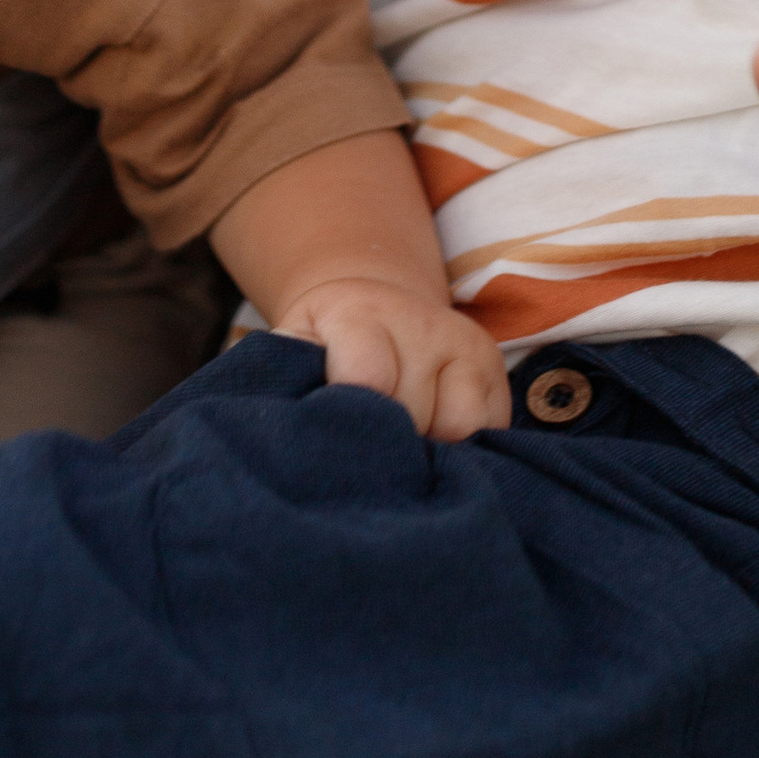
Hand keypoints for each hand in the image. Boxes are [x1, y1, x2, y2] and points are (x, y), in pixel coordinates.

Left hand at [277, 277, 512, 438]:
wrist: (373, 301)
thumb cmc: (321, 345)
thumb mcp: (290, 348)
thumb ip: (280, 377)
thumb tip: (264, 429)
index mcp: (357, 314)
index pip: (368, 377)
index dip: (353, 420)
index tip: (338, 446)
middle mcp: (417, 322)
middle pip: (413, 412)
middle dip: (388, 445)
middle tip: (364, 456)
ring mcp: (460, 342)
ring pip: (461, 425)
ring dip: (429, 451)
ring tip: (399, 449)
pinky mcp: (494, 368)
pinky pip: (490, 428)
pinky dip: (464, 450)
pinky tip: (434, 447)